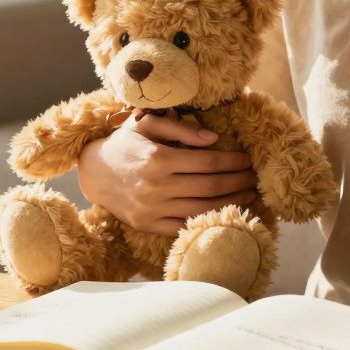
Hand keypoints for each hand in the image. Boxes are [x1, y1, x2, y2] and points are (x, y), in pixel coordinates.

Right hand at [77, 113, 255, 235]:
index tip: (247, 159)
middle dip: (238, 181)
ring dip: (230, 202)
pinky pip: (184, 226)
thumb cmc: (125, 144)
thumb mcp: (148, 124)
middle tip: (254, 177)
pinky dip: (207, 220)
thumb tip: (214, 140)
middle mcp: (156, 185)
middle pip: (210, 186)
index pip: (208, 162)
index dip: (232, 161)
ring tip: (248, 194)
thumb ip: (181, 129)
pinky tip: (224, 212)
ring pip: (202, 208)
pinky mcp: (149, 225)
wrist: (95, 174)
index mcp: (158, 158)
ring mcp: (152, 209)